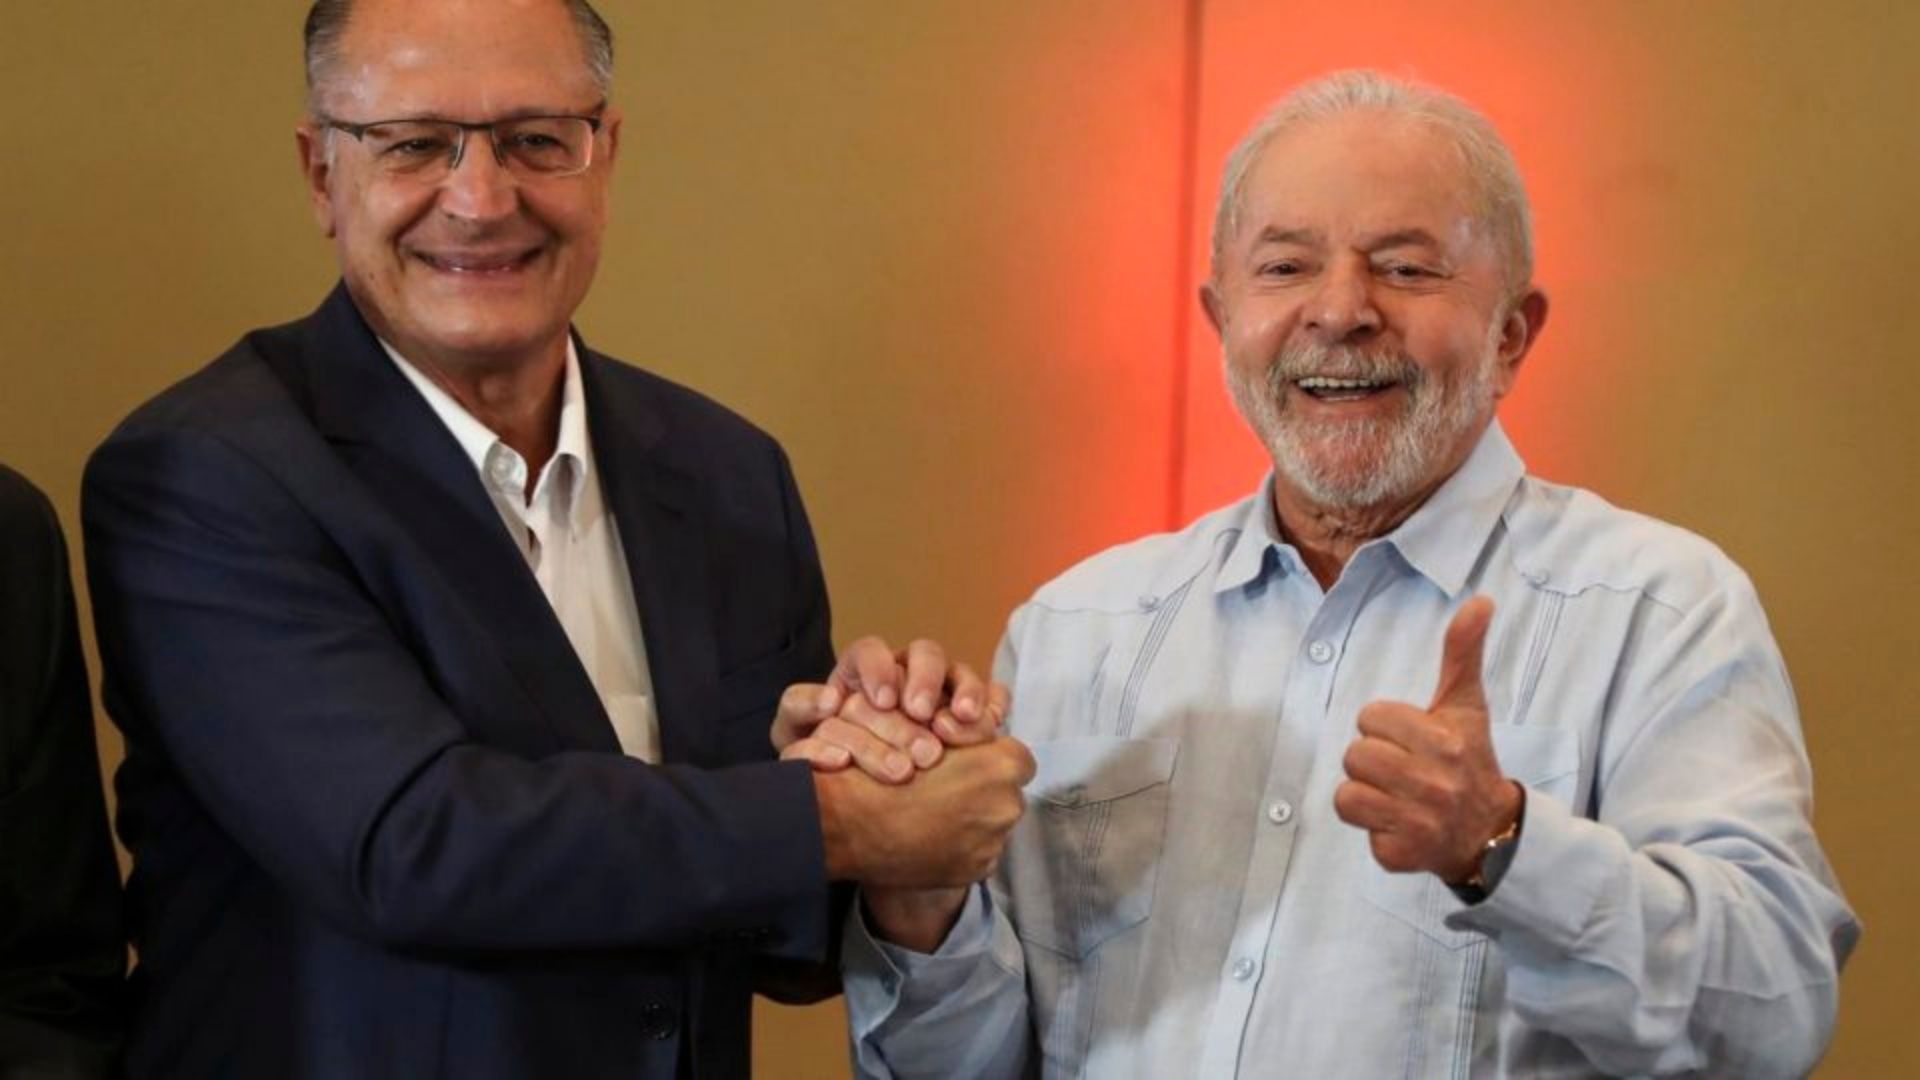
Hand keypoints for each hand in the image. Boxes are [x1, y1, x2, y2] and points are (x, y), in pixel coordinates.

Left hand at [770, 635, 1006, 780]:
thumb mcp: (797, 731)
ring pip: (960, 674)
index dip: (878, 668)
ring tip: (961, 718)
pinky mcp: (965, 718)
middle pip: (924, 654)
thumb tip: (828, 701)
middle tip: (920, 712)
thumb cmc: (821, 752)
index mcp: (862, 671)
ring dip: (964, 692)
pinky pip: (989, 698)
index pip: (871, 651)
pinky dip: (993, 705)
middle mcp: (905, 675)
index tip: (882, 700)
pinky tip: (991, 722)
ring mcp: (940, 694)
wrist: (847, 791)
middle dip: (925, 680)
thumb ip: (800, 709)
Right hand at [814, 737, 1035, 888]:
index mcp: (1002, 767)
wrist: (852, 824)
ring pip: (994, 823)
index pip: (1018, 758)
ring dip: (974, 818)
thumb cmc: (885, 769)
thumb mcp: (928, 730)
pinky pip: (981, 851)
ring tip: (935, 813)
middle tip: (948, 788)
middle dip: (986, 789)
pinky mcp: (978, 870)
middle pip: (1008, 792)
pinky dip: (963, 845)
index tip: (966, 762)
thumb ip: (968, 733)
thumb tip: (985, 736)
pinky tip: (932, 836)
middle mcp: (1007, 806)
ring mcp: (993, 842)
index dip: (991, 757)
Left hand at [1333, 596, 1522, 882]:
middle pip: (1354, 756)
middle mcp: (1434, 783)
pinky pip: (1360, 834)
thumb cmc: (1469, 760)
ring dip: (1367, 797)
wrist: (1491, 832)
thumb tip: (1480, 600)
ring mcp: (1419, 822)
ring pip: (1347, 795)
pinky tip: (1401, 826)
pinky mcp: (1402, 856)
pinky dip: (1376, 832)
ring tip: (1396, 797)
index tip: (1411, 740)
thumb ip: (1463, 652)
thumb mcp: (1466, 706)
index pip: (1370, 719)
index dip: (1384, 727)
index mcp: (1444, 741)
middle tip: (1403, 770)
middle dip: (1372, 761)